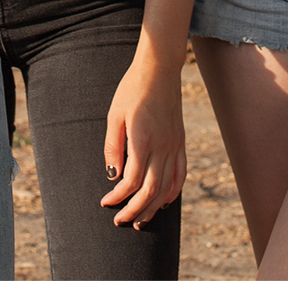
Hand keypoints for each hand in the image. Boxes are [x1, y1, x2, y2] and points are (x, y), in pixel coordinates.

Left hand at [101, 54, 185, 226]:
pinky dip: (173, 191)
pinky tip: (164, 201)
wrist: (159, 68)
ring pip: (167, 186)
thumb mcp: (114, 116)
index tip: (106, 202)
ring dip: (153, 207)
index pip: (132, 181)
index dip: (119, 196)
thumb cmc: (132, 89)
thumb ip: (113, 147)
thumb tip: (112, 176)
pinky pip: (181, 173)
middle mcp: (162, 146)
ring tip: (141, 220)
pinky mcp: (180, 141)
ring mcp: (174, 144)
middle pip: (151, 190)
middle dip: (135, 210)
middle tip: (121, 221)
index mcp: (143, 140)